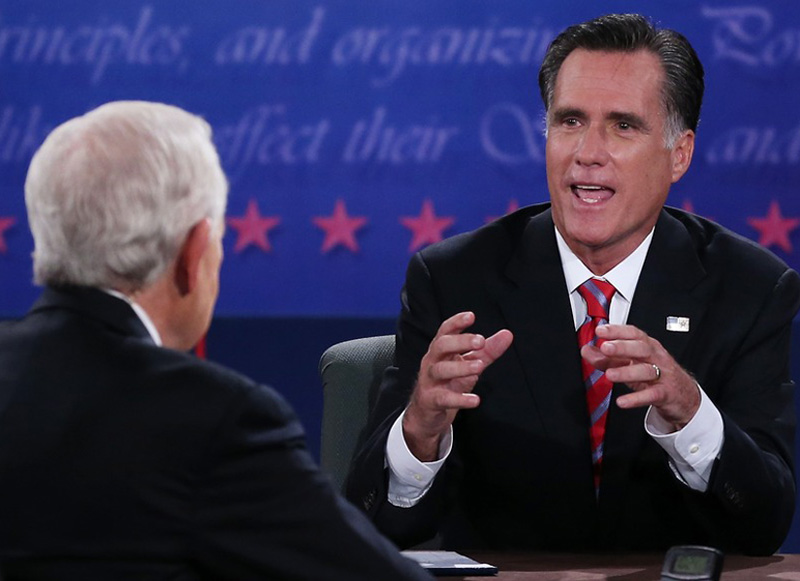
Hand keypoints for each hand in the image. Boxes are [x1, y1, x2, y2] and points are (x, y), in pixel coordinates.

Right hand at [403, 312, 512, 460]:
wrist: (428, 411)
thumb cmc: (449, 382)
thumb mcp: (470, 363)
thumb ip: (487, 350)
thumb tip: (507, 334)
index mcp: (441, 350)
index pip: (446, 331)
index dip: (456, 322)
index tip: (471, 316)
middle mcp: (432, 361)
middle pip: (441, 345)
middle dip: (460, 341)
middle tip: (480, 341)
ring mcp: (429, 380)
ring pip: (441, 370)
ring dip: (460, 367)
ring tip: (479, 367)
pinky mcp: (430, 400)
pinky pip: (443, 398)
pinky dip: (459, 399)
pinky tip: (475, 400)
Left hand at [581, 324, 699, 430]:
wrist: (684, 395)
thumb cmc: (655, 374)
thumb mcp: (630, 364)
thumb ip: (607, 358)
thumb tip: (586, 350)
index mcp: (647, 346)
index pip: (633, 334)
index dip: (617, 331)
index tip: (600, 330)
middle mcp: (656, 357)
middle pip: (641, 348)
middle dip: (622, 347)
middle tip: (605, 348)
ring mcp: (663, 375)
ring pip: (646, 370)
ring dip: (626, 372)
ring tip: (610, 375)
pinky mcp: (666, 394)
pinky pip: (651, 395)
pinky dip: (636, 398)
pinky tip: (622, 401)